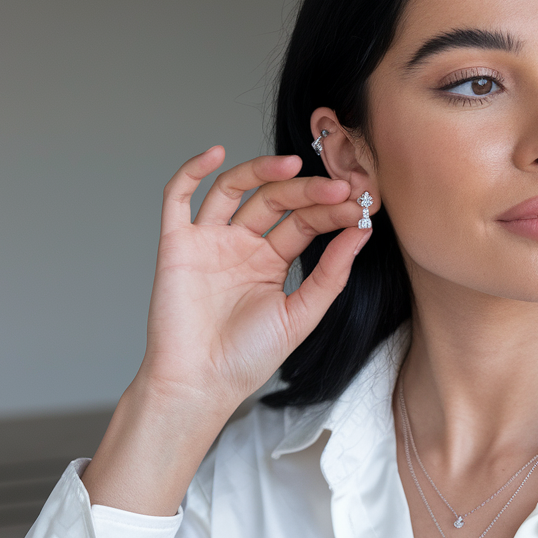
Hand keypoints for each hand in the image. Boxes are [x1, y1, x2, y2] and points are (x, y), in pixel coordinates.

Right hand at [81, 145, 369, 514]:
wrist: (200, 384)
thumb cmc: (247, 357)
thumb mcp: (301, 314)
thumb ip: (331, 274)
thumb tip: (361, 232)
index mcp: (271, 261)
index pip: (304, 221)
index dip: (330, 209)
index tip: (359, 202)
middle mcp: (240, 244)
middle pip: (275, 201)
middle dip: (308, 191)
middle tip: (338, 187)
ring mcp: (209, 241)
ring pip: (234, 189)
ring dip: (261, 172)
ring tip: (293, 165)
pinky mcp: (177, 244)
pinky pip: (179, 198)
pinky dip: (192, 170)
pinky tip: (217, 153)